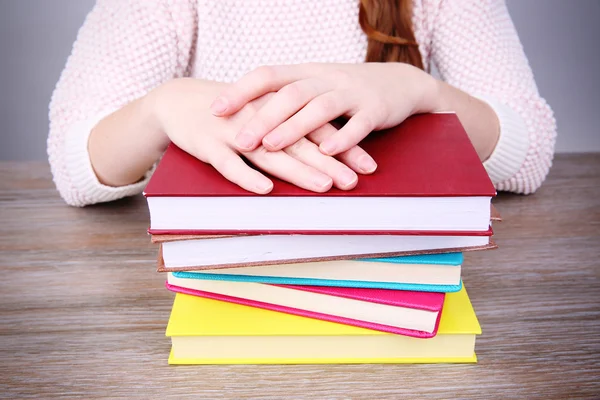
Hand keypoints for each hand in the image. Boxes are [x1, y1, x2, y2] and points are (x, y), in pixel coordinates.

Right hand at [148, 78, 373, 193]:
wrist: (180, 101)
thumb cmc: (231, 113)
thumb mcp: (262, 115)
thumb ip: (292, 130)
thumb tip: (328, 153)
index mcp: (278, 111)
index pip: (317, 129)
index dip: (343, 146)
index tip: (368, 166)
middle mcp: (261, 119)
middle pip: (300, 142)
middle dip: (329, 162)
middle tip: (353, 182)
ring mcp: (234, 131)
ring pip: (270, 153)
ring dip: (298, 170)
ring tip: (323, 186)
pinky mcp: (208, 144)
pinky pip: (228, 163)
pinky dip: (246, 176)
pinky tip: (265, 189)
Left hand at [209, 62, 440, 155]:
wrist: (400, 83)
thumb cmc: (348, 90)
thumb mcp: (316, 85)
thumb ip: (287, 97)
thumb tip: (244, 113)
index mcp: (308, 72)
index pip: (268, 75)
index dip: (240, 91)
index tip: (215, 109)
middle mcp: (326, 78)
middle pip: (290, 94)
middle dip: (263, 118)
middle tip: (239, 140)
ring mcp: (352, 92)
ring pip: (319, 108)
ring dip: (294, 128)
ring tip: (271, 147)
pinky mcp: (375, 109)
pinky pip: (358, 124)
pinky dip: (342, 138)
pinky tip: (326, 153)